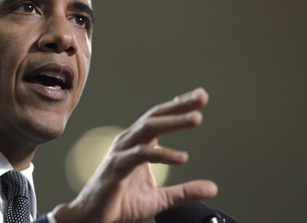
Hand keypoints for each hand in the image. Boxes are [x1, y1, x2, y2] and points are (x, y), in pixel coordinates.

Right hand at [53, 88, 217, 222]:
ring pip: (148, 129)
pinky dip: (162, 154)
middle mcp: (129, 142)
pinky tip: (181, 157)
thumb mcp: (160, 198)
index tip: (200, 96)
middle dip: (179, 106)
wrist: (93, 217)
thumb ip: (186, 191)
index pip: (160, 119)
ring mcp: (121, 152)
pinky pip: (140, 154)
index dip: (179, 106)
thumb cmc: (120, 202)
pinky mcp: (117, 167)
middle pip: (155, 117)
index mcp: (138, 144)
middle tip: (202, 98)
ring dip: (173, 122)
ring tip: (196, 118)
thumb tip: (213, 188)